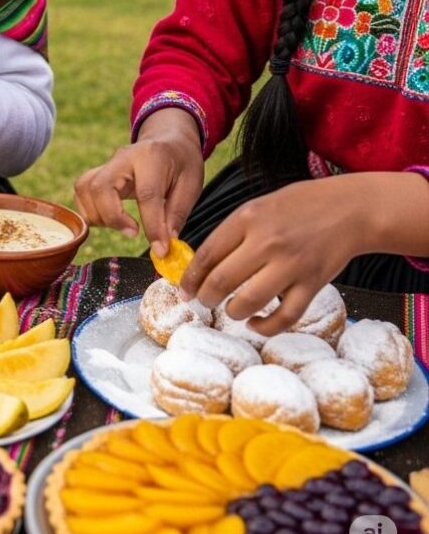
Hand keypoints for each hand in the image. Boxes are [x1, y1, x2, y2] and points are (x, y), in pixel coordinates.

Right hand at [74, 108, 203, 253]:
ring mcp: (107, 164)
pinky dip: (90, 210)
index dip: (152, 225)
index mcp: (152, 156)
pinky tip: (110, 219)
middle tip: (133, 233)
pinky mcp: (99, 172)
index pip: (146, 194)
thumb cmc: (182, 162)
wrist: (168, 139)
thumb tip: (163, 244)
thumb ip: (176, 214)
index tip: (160, 248)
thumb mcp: (192, 184)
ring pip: (85, 189)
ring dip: (98, 216)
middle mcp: (124, 157)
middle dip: (113, 218)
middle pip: (101, 187)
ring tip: (121, 225)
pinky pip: (82, 191)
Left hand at [178, 175, 372, 335]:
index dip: (190, 277)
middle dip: (206, 297)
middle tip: (203, 301)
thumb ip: (232, 232)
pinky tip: (256, 323)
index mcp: (247, 218)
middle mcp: (266, 242)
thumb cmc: (299, 206)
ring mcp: (291, 264)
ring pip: (249, 302)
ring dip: (233, 312)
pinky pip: (285, 317)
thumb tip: (203, 264)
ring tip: (231, 310)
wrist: (349, 209)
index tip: (184, 289)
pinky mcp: (313, 284)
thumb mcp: (257, 207)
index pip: (207, 254)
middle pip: (222, 280)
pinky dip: (266, 327)